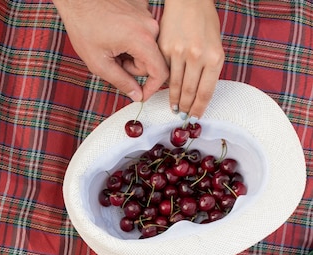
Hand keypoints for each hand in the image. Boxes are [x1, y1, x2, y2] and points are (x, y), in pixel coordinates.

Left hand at [53, 0, 168, 102]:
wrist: (78, 0)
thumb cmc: (84, 26)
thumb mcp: (99, 63)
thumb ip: (121, 82)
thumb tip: (137, 95)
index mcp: (141, 39)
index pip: (160, 72)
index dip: (152, 88)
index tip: (143, 94)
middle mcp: (150, 25)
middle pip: (151, 60)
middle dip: (132, 66)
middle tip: (113, 60)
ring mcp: (147, 15)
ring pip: (146, 47)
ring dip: (130, 53)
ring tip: (111, 45)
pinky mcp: (143, 9)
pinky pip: (142, 33)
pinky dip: (129, 38)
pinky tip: (114, 33)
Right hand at [158, 0, 223, 118]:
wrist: (189, 1)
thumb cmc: (205, 22)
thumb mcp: (215, 46)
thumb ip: (208, 68)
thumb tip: (198, 92)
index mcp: (215, 57)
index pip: (206, 92)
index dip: (199, 108)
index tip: (195, 117)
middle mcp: (197, 56)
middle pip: (189, 92)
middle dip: (186, 107)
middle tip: (182, 117)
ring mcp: (179, 53)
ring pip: (174, 85)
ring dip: (174, 100)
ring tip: (174, 109)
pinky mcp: (164, 49)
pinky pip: (164, 72)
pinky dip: (164, 84)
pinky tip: (164, 91)